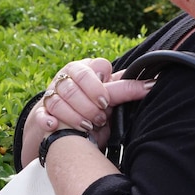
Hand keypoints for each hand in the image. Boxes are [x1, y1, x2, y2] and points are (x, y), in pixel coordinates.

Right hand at [34, 58, 155, 145]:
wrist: (68, 126)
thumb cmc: (94, 106)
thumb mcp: (109, 97)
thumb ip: (125, 89)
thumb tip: (153, 83)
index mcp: (84, 68)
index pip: (92, 67)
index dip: (98, 87)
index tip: (105, 102)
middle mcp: (66, 77)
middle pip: (72, 86)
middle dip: (87, 105)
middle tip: (99, 118)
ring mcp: (52, 94)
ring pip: (58, 100)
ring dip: (74, 115)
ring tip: (86, 126)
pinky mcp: (41, 112)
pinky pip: (41, 114)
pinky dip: (47, 120)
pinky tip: (54, 125)